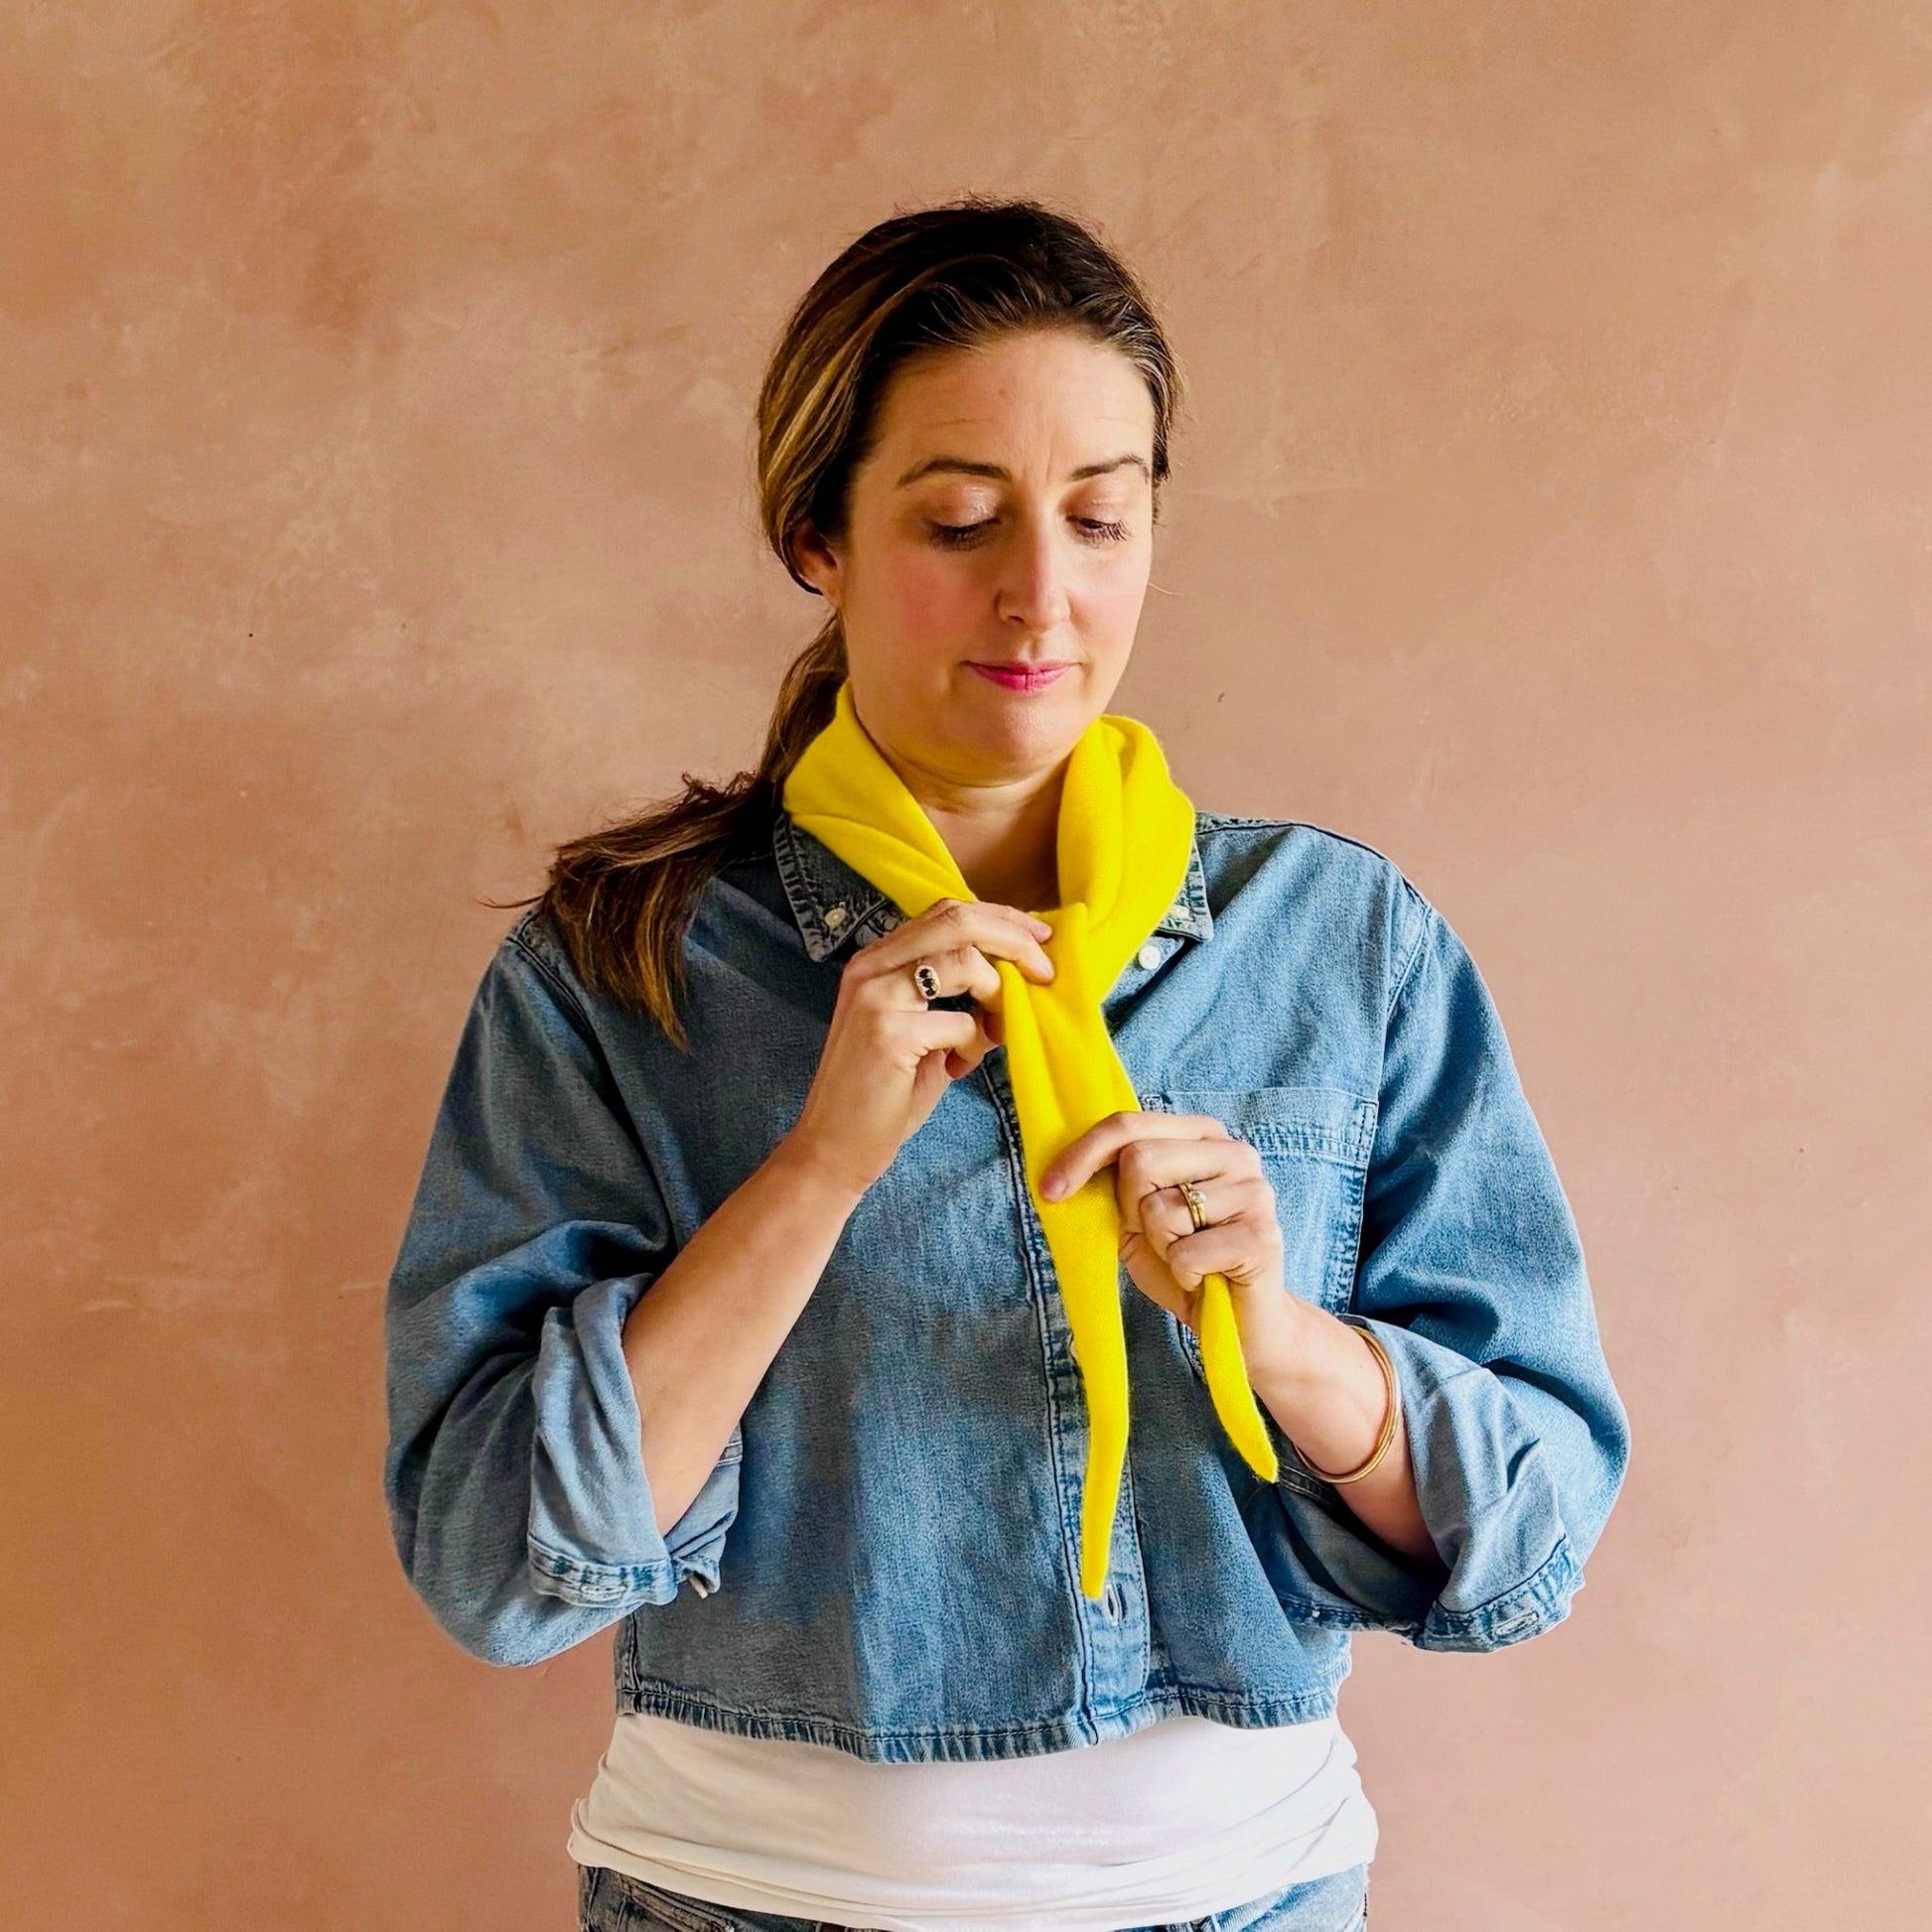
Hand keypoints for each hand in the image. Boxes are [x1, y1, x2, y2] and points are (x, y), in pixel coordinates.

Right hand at [783, 897, 1058, 1199]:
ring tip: (999, 1028)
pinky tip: (960, 1066)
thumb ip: (954, 997)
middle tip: (1045, 971)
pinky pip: (961, 1022)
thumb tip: (1017, 980)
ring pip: (964, 962)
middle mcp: (871, 967)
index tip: (1040, 937)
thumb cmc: (881, 1092)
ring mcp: (876, 997)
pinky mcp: (888, 1033)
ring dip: (999, 995)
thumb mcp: (919, 1030)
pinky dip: (976, 1043)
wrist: (832, 1147)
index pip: (946, 913)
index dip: (1000, 918)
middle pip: (958, 921)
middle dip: (1014, 940)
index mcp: (876, 959)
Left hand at [1041, 1110, 1307, 1381]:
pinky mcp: (1262, 1237)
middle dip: (1132, 1211)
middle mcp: (1235, 1152)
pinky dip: (1182, 1274)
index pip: (1129, 1124)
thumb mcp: (1136, 1219)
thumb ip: (1114, 1184)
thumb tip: (1062, 1169)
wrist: (1239, 1324)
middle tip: (1161, 1240)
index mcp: (1203, 1135)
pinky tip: (1206, 1277)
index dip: (1083, 1155)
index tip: (1050, 1190)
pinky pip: (1186, 1252)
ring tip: (1189, 1259)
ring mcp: (1255, 1192)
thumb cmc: (1185, 1264)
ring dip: (1162, 1247)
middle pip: (1140, 1159)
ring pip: (1160, 1209)